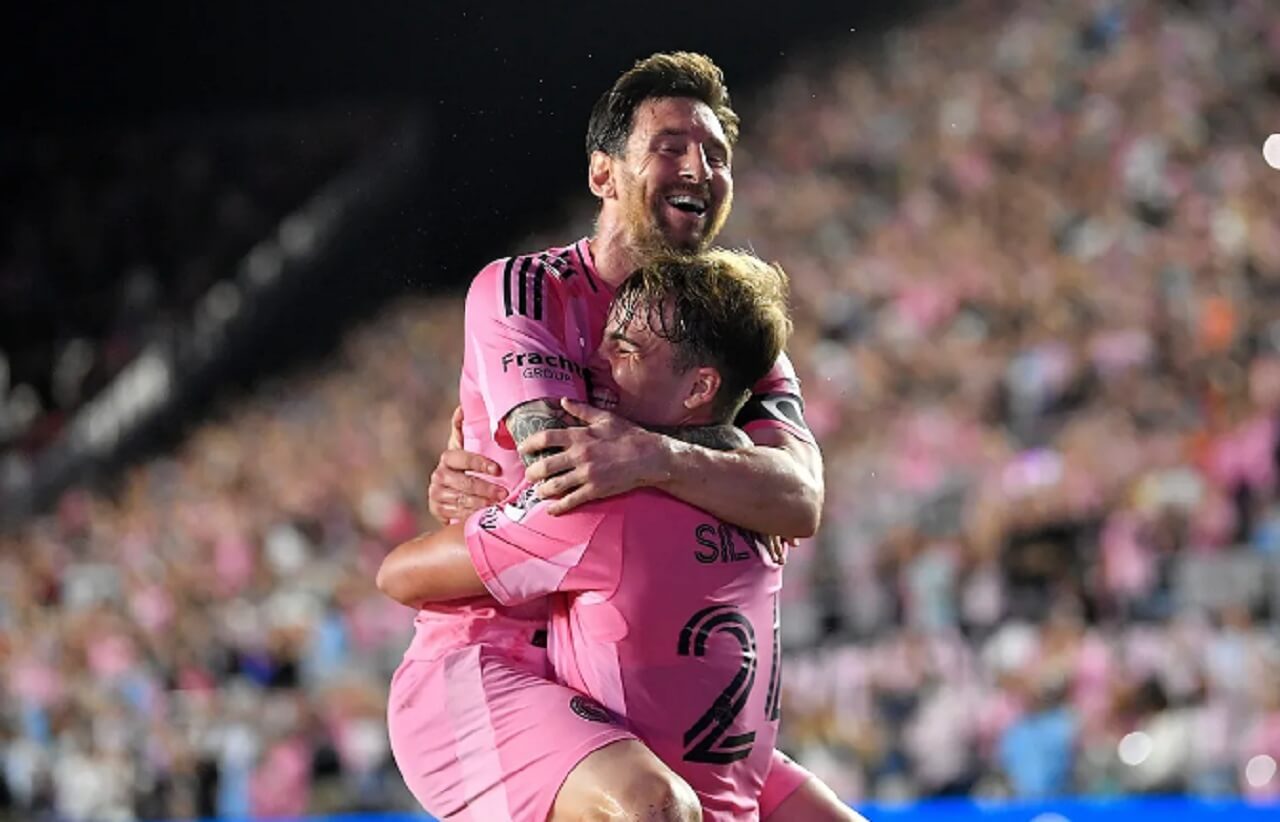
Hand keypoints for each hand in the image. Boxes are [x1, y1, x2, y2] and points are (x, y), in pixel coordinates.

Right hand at [428, 407, 506, 524]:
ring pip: (462, 500)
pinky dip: (473, 515)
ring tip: (499, 505)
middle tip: (504, 493)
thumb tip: (461, 408)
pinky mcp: (437, 510)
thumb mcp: (463, 449)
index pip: (462, 458)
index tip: (497, 469)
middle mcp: (438, 475)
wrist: (447, 493)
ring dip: (482, 503)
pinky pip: (457, 514)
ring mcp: (436, 494)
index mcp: (447, 458)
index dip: (479, 463)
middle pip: (464, 482)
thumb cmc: (463, 468)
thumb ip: (462, 430)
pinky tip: (486, 515)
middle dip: (486, 488)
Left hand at [520, 398, 669, 514]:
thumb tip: (563, 401)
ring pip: (554, 486)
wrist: (651, 457)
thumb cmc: (629, 435)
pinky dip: (558, 507)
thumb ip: (582, 410)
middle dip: (531, 472)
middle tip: (528, 475)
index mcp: (580, 436)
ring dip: (542, 490)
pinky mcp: (595, 490)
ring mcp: (587, 475)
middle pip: (544, 465)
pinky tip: (551, 510)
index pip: (545, 438)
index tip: (522, 449)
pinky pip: (571, 500)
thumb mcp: (605, 418)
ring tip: (539, 491)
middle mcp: (580, 456)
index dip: (529, 444)